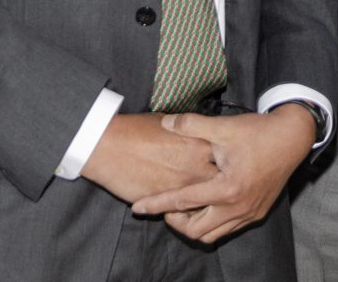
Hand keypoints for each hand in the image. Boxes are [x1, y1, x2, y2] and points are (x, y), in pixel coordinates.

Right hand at [80, 112, 219, 202]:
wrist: (109, 147)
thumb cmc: (137, 130)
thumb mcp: (172, 125)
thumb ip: (190, 134)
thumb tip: (200, 139)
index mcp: (200, 143)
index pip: (227, 157)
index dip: (229, 161)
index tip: (228, 162)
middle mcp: (196, 167)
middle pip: (223, 182)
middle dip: (224, 184)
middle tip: (221, 184)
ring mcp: (182, 187)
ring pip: (206, 201)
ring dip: (206, 200)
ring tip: (203, 197)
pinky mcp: (166, 202)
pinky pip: (184, 211)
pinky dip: (185, 210)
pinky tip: (182, 205)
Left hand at [130, 103, 315, 242]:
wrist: (293, 137)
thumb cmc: (258, 131)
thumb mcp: (224, 126)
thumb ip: (192, 124)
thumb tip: (166, 122)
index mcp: (227, 187)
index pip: (183, 201)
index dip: (157, 204)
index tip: (138, 207)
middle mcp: (238, 207)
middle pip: (196, 230)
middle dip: (176, 221)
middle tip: (167, 204)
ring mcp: (250, 213)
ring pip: (213, 235)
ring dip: (195, 224)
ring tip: (186, 206)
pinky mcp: (258, 212)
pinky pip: (229, 229)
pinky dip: (213, 222)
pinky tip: (208, 205)